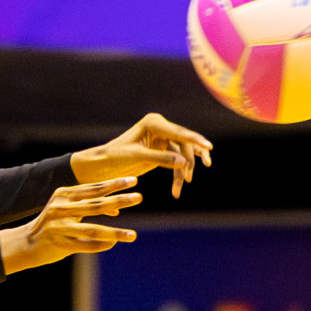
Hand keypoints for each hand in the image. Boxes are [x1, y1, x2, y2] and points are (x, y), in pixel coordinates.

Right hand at [0, 177, 141, 273]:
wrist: (24, 243)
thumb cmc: (51, 225)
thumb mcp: (66, 209)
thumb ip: (88, 205)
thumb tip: (116, 208)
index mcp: (63, 195)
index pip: (94, 188)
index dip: (114, 184)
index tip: (133, 180)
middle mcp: (60, 208)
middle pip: (96, 204)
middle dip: (119, 200)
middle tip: (139, 197)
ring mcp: (59, 227)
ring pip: (93, 229)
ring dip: (115, 233)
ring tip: (133, 235)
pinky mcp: (59, 244)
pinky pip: (85, 245)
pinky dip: (101, 245)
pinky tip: (114, 244)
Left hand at [70, 113, 212, 198]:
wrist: (101, 166)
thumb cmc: (114, 157)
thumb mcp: (137, 157)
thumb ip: (161, 158)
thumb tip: (184, 162)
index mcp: (153, 123)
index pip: (178, 132)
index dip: (195, 140)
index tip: (209, 147)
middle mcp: (160, 128)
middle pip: (184, 144)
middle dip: (187, 161)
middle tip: (187, 178)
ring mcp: (163, 139)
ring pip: (182, 154)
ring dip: (183, 170)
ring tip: (183, 184)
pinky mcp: (162, 151)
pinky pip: (176, 161)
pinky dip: (178, 173)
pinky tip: (179, 187)